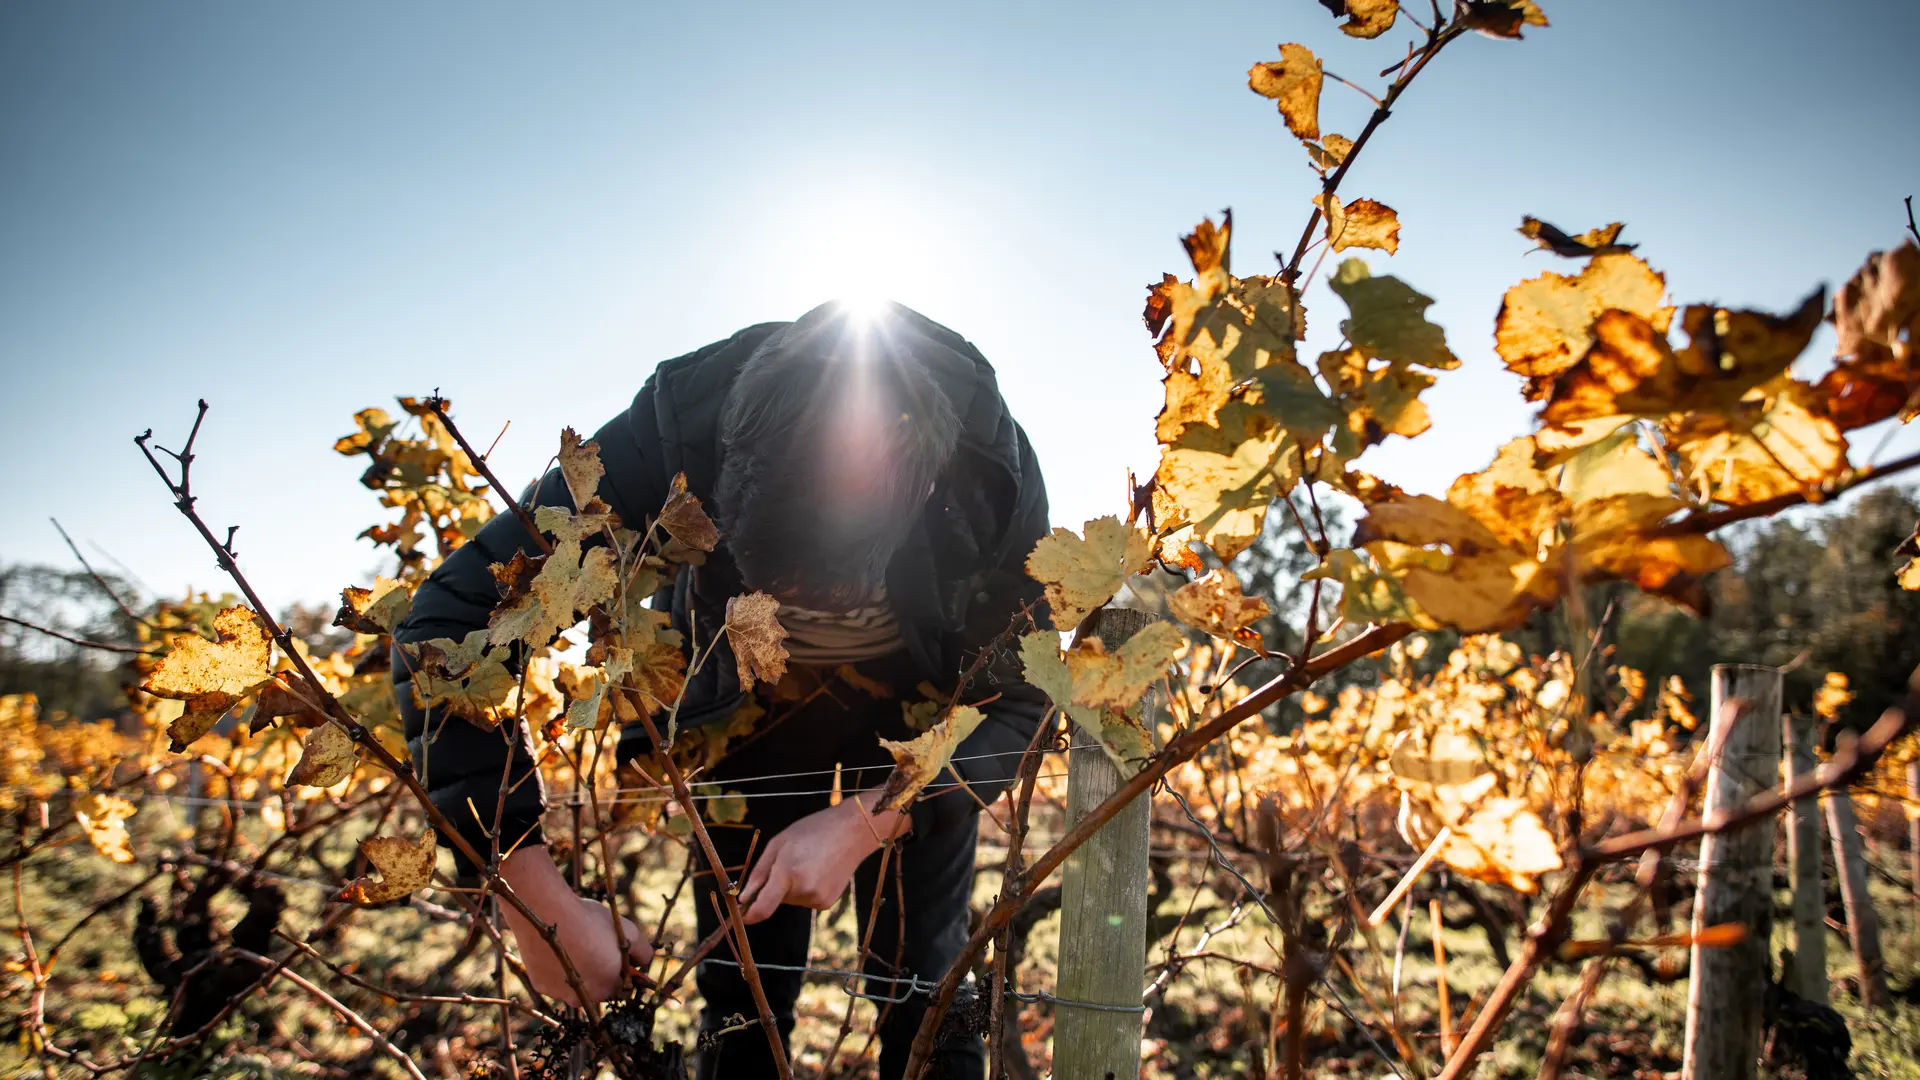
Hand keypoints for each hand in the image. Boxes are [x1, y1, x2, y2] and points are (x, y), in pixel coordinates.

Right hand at [497, 846, 652, 1006]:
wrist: (546, 913)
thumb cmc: (589, 921)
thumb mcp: (628, 931)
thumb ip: (642, 951)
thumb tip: (643, 961)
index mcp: (606, 988)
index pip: (619, 987)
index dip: (619, 970)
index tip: (614, 954)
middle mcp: (582, 998)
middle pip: (596, 989)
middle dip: (599, 972)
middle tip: (593, 946)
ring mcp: (559, 994)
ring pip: (574, 986)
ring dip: (577, 972)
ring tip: (575, 945)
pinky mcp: (540, 986)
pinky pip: (554, 980)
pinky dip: (558, 969)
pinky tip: (558, 949)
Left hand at [739, 789, 910, 923]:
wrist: (853, 831)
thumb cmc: (812, 831)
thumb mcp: (778, 844)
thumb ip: (759, 874)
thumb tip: (743, 899)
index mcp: (788, 873)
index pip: (762, 908)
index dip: (749, 915)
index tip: (742, 916)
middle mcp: (803, 891)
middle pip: (776, 900)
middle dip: (775, 887)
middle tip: (789, 862)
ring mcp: (818, 899)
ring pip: (791, 900)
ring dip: (791, 887)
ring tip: (808, 863)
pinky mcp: (827, 903)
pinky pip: (805, 900)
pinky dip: (806, 889)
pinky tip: (818, 871)